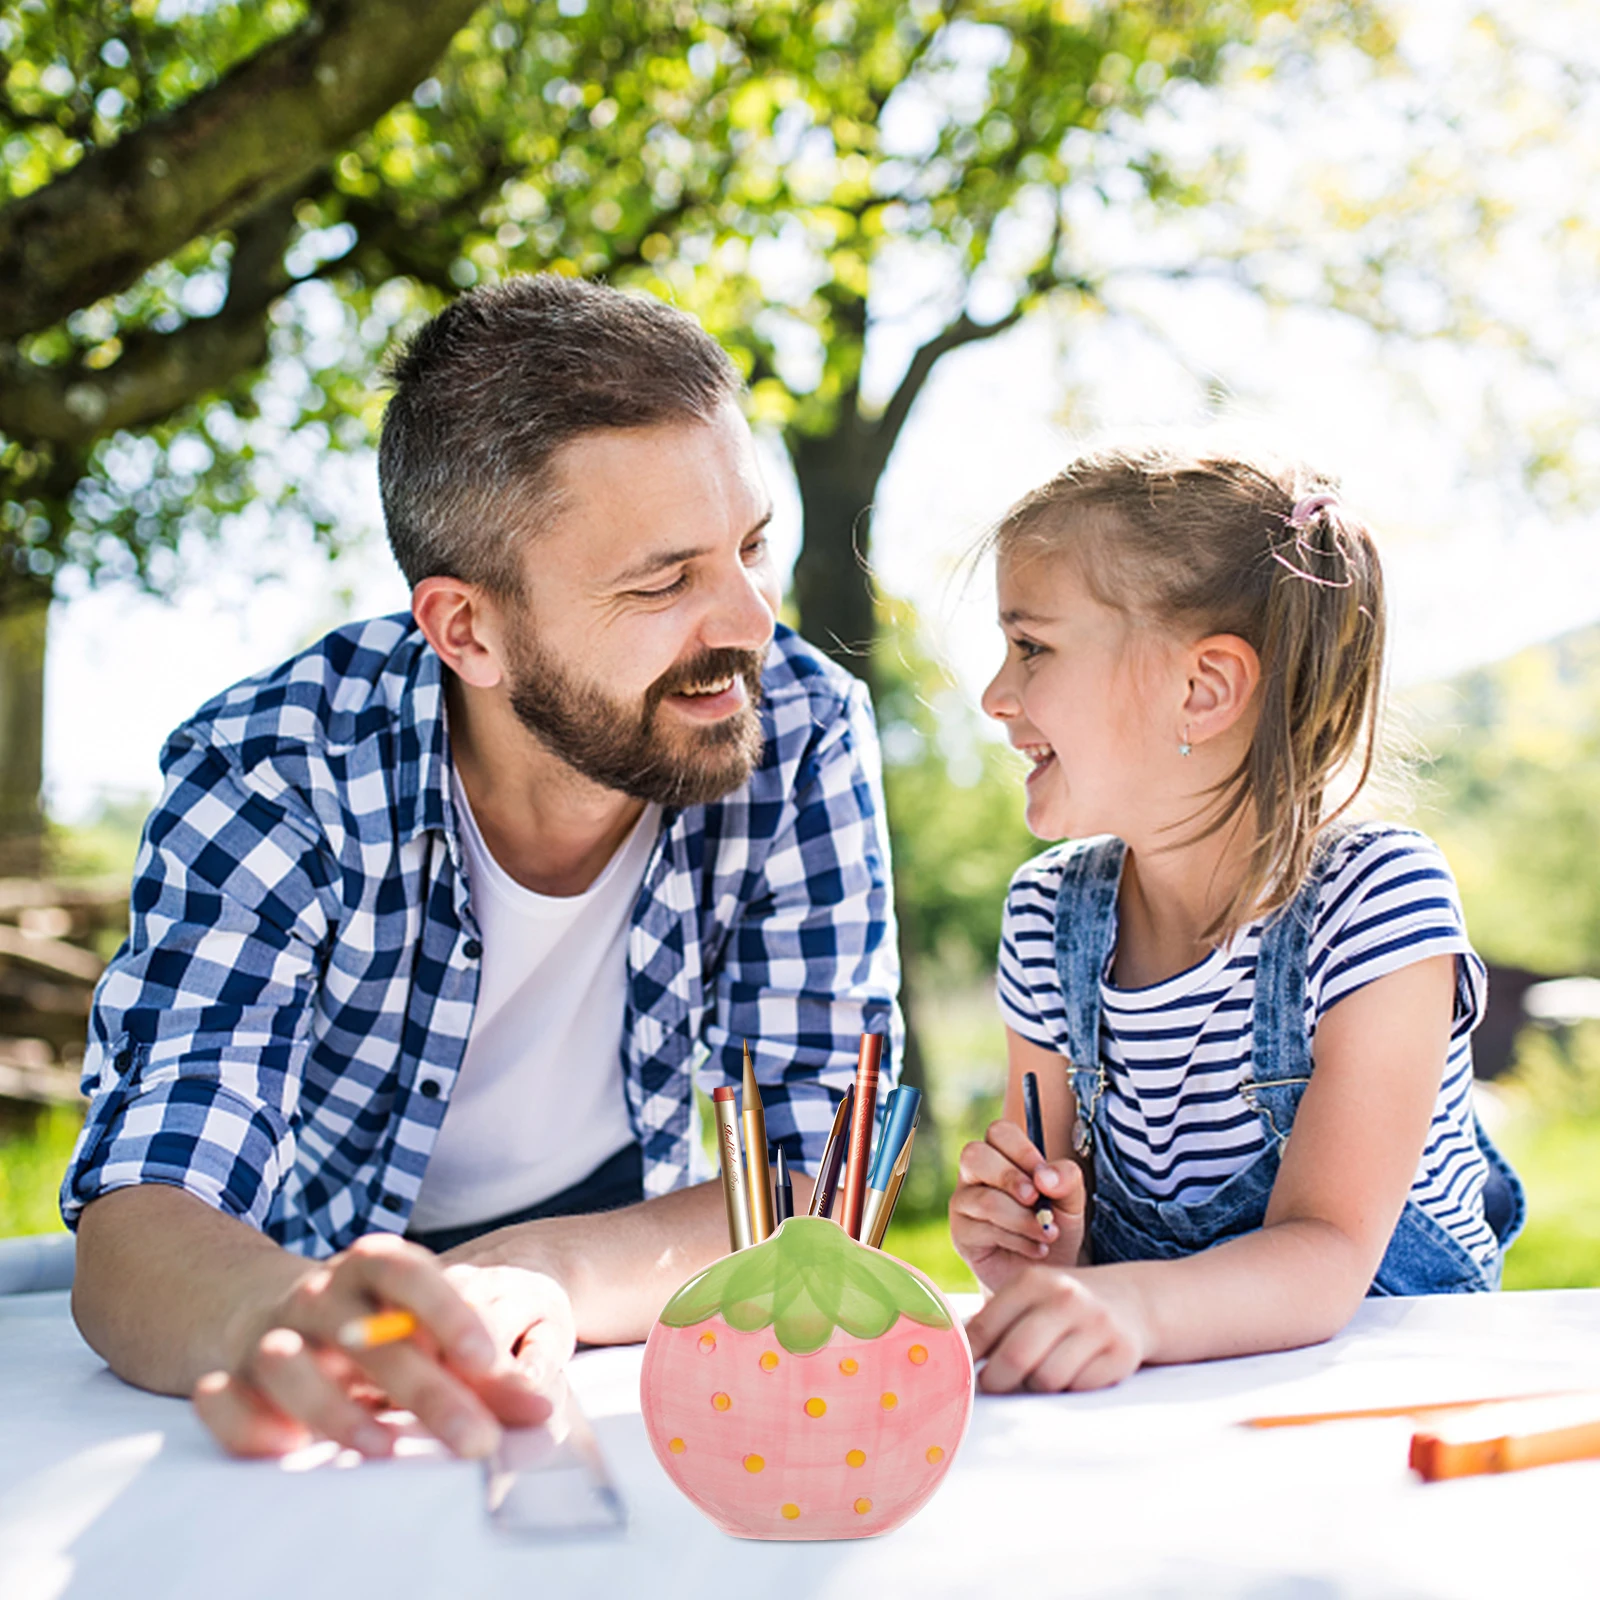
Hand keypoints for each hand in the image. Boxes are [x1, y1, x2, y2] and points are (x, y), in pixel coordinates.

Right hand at [191, 1233, 573, 1459]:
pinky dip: (246, 1422)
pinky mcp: (230, 1377)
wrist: (262, 1305)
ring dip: (335, 1406)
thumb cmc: (367, 1322)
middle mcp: (321, 1295)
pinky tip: (284, 1446)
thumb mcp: (423, 1329)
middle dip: (425, 1390)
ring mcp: (272, 1334)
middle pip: (371, 1337)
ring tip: (381, 1446)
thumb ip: (481, 1370)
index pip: (412, 1276)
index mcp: (372, 1268)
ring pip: (291, 1363)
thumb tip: (539, 1410)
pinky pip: (224, 1400)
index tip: (488, 1359)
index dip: (448, 1312)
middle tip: (476, 1439)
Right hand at [949, 1118, 1086, 1291]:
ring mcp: (964, 1203)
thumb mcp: (1072, 1202)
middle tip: (1036, 1199)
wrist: (1050, 1273)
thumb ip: (1066, 1180)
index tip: (1045, 1177)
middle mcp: (976, 1175)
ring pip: (984, 1199)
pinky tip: (1036, 1249)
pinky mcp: (961, 1234)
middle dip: (1010, 1177)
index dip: (1022, 1150)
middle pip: (974, 1155)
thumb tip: (1045, 1177)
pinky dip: (1018, 1240)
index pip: (998, 1132)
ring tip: (1048, 1234)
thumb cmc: (1056, 1227)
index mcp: (1001, 1155)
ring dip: (1022, 1218)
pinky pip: (984, 1230)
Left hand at [965, 1263, 1147, 1392]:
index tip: (958, 1373)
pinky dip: (1068, 1389)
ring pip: (1046, 1379)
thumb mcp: (1031, 1295)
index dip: (966, 1357)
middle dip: (995, 1382)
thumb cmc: (1065, 1304)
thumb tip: (948, 1350)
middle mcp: (1066, 1298)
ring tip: (1037, 1374)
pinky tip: (1071, 1372)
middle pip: (1014, 1358)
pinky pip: (1078, 1388)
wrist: (1134, 1300)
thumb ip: (994, 1319)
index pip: (985, 1328)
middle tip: (992, 1386)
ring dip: (1035, 1386)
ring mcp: (1096, 1325)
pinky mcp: (1121, 1354)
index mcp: (1034, 1281)